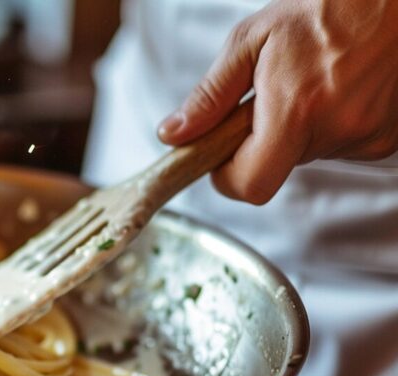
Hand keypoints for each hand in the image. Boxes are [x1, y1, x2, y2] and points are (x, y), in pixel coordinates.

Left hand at [157, 0, 397, 203]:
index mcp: (296, 108)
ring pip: (309, 154)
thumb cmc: (325, 6)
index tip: (221, 154)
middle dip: (263, 141)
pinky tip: (340, 87)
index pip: (250, 184)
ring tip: (314, 82)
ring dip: (299, 129)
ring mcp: (369, 136)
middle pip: (276, 167)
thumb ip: (210, 96)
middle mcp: (337, 128)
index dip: (227, 177)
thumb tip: (174, 135)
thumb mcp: (251, 41)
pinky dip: (331, 125)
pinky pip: (342, 146)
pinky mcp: (389, 139)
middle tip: (273, 95)